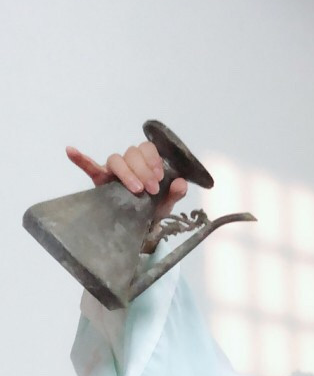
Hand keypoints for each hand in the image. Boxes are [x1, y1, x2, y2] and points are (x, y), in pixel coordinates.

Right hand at [66, 142, 187, 219]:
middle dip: (143, 170)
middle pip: (132, 154)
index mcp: (146, 162)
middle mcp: (130, 162)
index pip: (147, 149)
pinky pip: (89, 166)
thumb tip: (181, 183)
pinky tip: (71, 151)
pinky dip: (81, 159)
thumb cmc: (155, 208)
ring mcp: (114, 170)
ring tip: (136, 190)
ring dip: (127, 172)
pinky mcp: (100, 179)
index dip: (153, 160)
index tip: (159, 178)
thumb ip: (176, 192)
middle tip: (151, 189)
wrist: (143, 226)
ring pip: (116, 159)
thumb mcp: (168, 202)